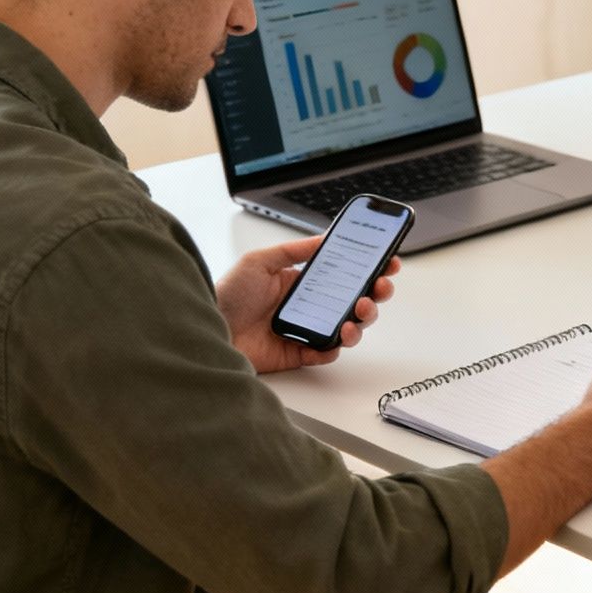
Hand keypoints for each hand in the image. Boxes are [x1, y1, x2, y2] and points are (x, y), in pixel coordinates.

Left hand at [216, 236, 397, 373]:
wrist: (203, 330)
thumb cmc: (224, 295)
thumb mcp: (259, 261)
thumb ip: (294, 251)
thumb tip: (325, 238)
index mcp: (301, 281)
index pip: (344, 274)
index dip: (369, 269)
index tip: (388, 263)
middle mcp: (307, 306)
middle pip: (354, 300)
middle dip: (375, 294)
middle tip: (380, 288)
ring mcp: (305, 330)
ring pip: (348, 326)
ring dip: (362, 319)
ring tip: (358, 312)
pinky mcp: (298, 354)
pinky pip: (327, 352)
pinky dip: (337, 345)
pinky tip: (338, 335)